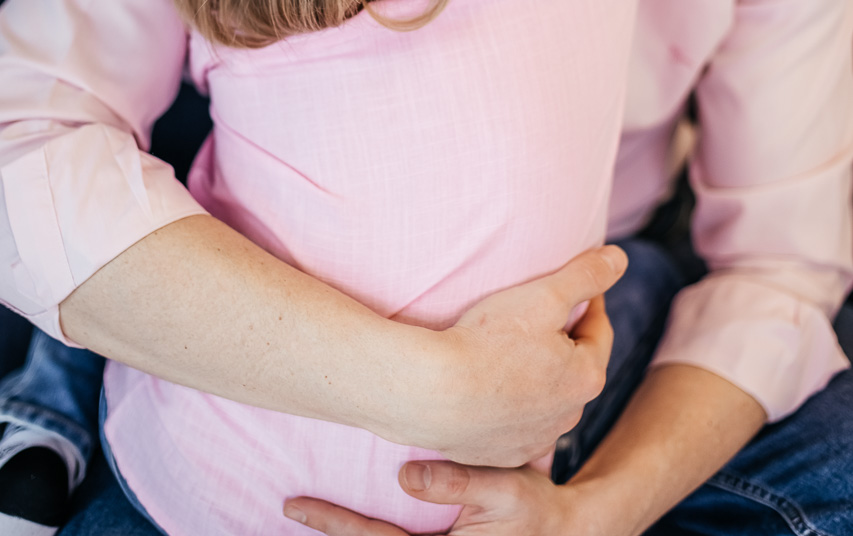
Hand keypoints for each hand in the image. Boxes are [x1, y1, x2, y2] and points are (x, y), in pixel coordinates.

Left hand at [284, 460, 587, 535]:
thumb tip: (403, 477)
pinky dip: (369, 531)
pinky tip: (349, 516)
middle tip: (288, 506)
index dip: (333, 523)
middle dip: (331, 532)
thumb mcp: (506, 489)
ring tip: (309, 511)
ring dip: (346, 533)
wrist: (569, 533)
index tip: (296, 503)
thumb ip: (456, 482)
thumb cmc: (539, 510)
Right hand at [414, 245, 626, 465]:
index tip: (571, 285)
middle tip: (536, 315)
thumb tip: (619, 258)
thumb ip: (586, 275)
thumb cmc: (489, 341)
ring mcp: (533, 440)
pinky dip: (508, 404)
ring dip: (536, 375)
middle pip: (572, 366)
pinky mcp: (500, 455)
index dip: (587, 301)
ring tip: (508, 349)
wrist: (432, 393)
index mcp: (586, 378)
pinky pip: (514, 423)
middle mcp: (567, 417)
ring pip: (545, 398)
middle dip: (562, 340)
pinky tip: (488, 385)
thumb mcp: (544, 295)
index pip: (598, 330)